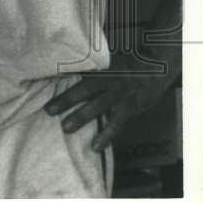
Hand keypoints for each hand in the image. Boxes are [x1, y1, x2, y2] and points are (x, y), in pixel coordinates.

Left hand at [43, 48, 179, 152]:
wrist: (158, 67)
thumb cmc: (127, 61)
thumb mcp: (108, 57)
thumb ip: (89, 60)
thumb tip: (65, 56)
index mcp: (102, 66)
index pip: (79, 70)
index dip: (62, 75)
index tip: (44, 82)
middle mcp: (110, 80)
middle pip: (86, 89)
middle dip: (67, 100)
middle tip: (49, 110)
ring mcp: (120, 95)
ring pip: (100, 107)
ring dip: (82, 117)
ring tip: (66, 128)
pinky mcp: (130, 108)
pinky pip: (117, 123)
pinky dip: (106, 135)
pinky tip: (95, 146)